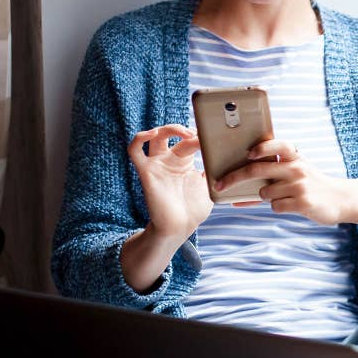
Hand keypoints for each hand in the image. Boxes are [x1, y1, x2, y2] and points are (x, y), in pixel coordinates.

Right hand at [127, 124, 212, 240]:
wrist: (180, 228)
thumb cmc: (193, 210)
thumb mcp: (209, 186)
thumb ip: (213, 169)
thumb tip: (223, 155)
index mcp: (183, 162)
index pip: (188, 140)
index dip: (198, 136)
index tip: (211, 139)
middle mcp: (169, 161)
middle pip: (170, 134)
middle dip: (185, 130)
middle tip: (197, 135)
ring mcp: (157, 165)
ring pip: (154, 136)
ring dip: (167, 129)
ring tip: (184, 133)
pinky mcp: (146, 172)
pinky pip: (134, 151)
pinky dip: (139, 138)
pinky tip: (152, 133)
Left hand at [216, 138, 348, 224]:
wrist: (340, 199)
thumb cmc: (312, 184)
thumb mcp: (298, 169)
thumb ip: (275, 169)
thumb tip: (240, 181)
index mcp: (295, 156)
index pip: (277, 145)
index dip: (261, 149)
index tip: (248, 155)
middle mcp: (297, 168)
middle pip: (258, 170)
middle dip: (234, 178)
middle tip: (219, 185)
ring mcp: (300, 185)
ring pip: (265, 192)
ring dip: (268, 196)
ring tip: (285, 195)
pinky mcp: (302, 202)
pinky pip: (275, 206)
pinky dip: (278, 207)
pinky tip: (292, 204)